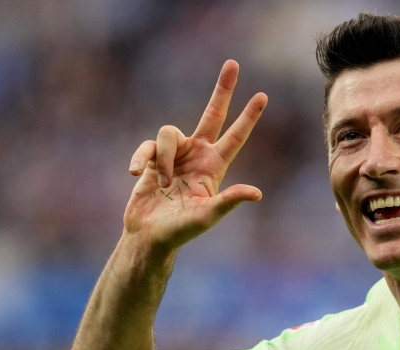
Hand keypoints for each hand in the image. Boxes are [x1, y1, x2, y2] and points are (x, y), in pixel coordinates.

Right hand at [124, 60, 266, 251]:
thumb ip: (229, 201)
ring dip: (162, 158)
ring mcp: (175, 154)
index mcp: (215, 166)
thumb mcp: (208, 216)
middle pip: (212, 114)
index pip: (236, 136)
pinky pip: (147, 146)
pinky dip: (142, 159)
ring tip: (161, 184)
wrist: (149, 235)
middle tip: (233, 64)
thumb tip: (256, 193)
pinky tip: (137, 175)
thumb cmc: (182, 230)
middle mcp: (198, 154)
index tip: (262, 95)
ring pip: (169, 132)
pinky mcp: (151, 157)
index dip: (248, 117)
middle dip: (223, 90)